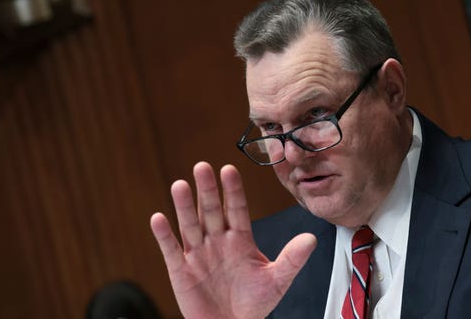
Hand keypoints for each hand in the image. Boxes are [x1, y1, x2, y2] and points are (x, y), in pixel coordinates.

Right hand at [150, 162, 316, 318]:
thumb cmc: (254, 304)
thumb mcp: (277, 280)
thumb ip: (292, 259)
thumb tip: (312, 239)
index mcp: (240, 239)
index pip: (237, 209)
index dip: (233, 191)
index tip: (229, 170)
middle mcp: (218, 241)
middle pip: (212, 211)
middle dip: (208, 190)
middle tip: (202, 167)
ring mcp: (198, 254)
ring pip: (190, 225)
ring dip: (184, 206)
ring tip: (180, 185)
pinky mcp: (181, 270)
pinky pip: (171, 250)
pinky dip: (164, 236)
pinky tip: (158, 218)